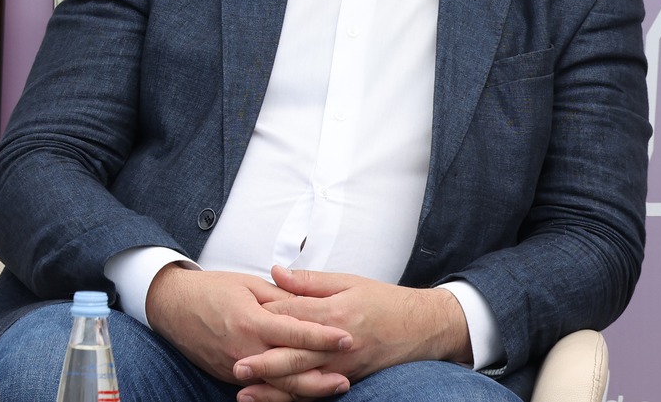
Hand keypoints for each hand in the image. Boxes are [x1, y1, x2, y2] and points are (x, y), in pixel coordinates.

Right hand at [143, 265, 351, 397]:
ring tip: (334, 385)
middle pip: (290, 369)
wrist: (170, 306)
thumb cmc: (209, 289)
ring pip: (278, 385)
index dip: (323, 336)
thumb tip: (308, 304)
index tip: (347, 337)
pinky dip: (285, 389)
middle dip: (322, 374)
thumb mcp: (246, 284)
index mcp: (250, 320)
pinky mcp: (229, 375)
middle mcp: (244, 348)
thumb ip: (279, 296)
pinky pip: (262, 386)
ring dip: (308, 388)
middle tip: (348, 375)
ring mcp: (235, 365)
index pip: (295, 332)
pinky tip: (305, 388)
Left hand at [236, 266, 469, 396]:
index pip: (292, 317)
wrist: (424, 327)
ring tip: (245, 393)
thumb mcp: (348, 281)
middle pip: (294, 355)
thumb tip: (275, 272)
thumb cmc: (385, 301)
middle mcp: (338, 345)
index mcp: (334, 314)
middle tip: (235, 367)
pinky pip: (319, 392)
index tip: (237, 317)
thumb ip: (309, 281)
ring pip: (304, 381)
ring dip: (275, 389)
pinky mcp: (350, 379)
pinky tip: (277, 400)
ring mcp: (344, 366)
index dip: (264, 318)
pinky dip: (297, 398)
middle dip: (264, 363)